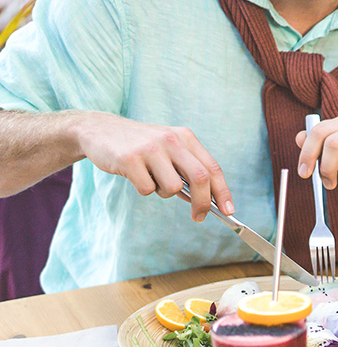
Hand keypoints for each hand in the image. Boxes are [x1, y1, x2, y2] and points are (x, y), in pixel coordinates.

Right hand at [74, 113, 232, 221]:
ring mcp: (150, 148)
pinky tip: (133, 174)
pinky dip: (144, 188)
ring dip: (164, 193)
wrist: (98, 130)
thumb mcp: (167, 149)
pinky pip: (147, 189)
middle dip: (203, 203)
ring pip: (172, 188)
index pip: (212, 168)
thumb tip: (205, 200)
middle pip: (200, 178)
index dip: (223, 191)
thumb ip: (186, 169)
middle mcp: (171, 139)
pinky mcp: (129, 159)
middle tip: (198, 217)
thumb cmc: (139, 145)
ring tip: (150, 178)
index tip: (229, 210)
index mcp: (185, 137)